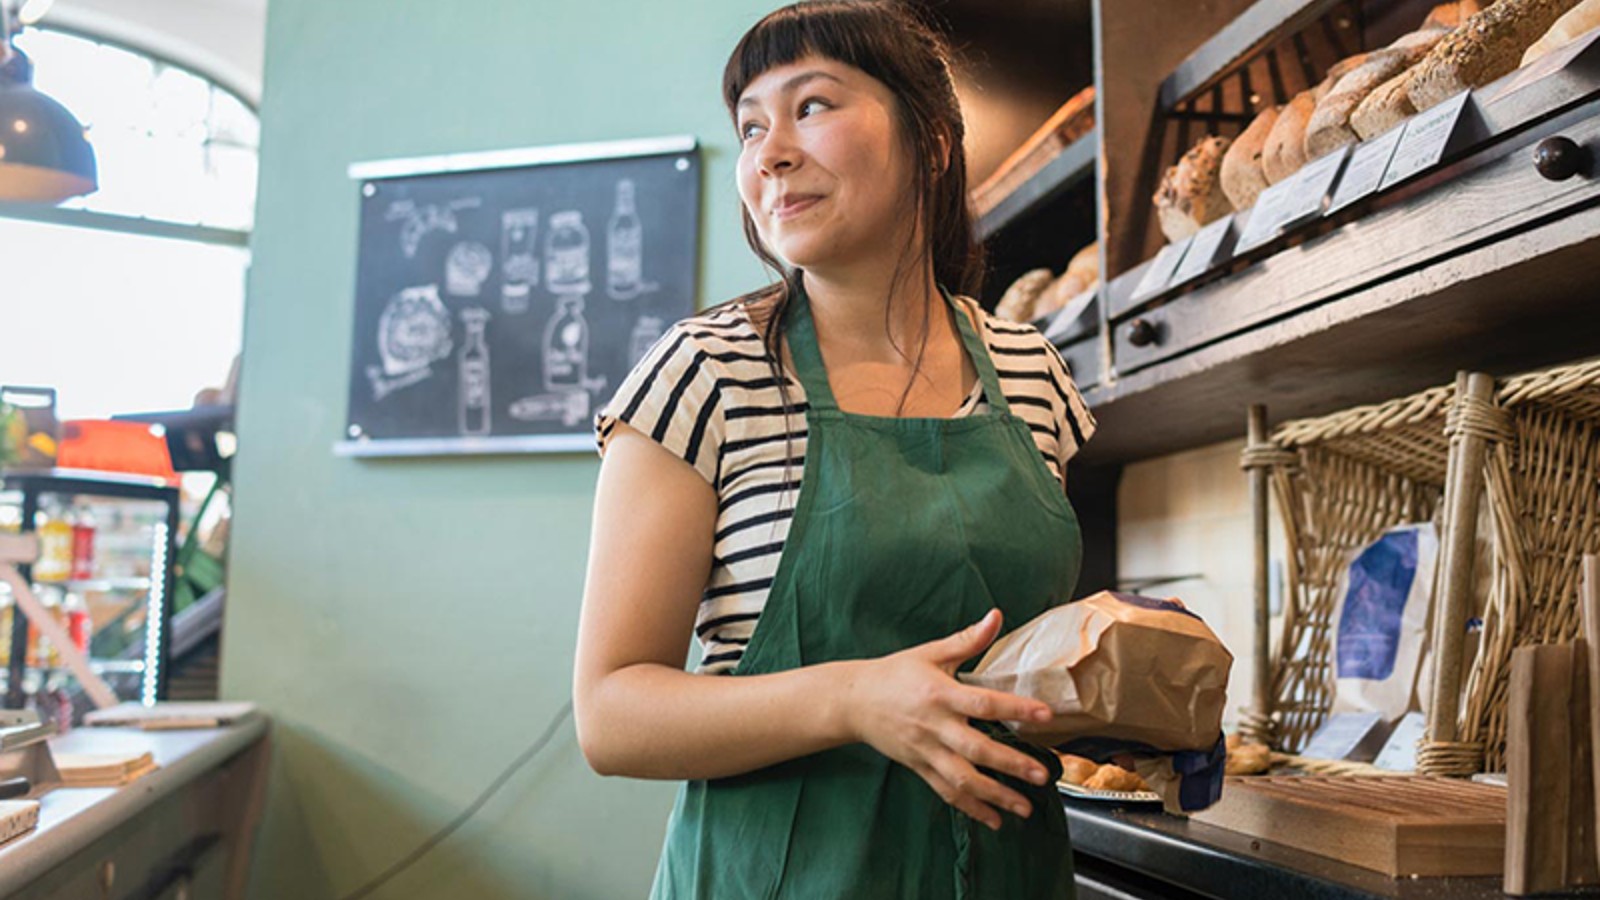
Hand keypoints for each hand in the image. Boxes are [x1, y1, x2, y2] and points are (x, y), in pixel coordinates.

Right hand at [840, 608, 1053, 830]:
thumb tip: (996, 616)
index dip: (1014, 709)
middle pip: (976, 749)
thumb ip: (967, 640)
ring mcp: (925, 751)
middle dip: (1011, 765)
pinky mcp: (919, 767)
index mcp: (939, 694)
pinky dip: (971, 809)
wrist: (854, 701)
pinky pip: (947, 793)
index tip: (1045, 715)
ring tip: (1025, 808)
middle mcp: (934, 726)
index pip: (982, 703)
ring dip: (995, 796)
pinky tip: (995, 820)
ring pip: (962, 779)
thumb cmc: (895, 674)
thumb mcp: (930, 652)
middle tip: (1041, 775)